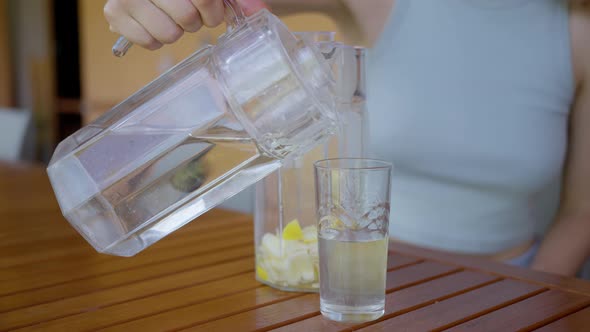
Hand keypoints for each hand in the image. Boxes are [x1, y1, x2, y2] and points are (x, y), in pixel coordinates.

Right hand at [104, 0, 267, 49]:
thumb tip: (256, 13)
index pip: (205, 0)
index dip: (213, 9)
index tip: (212, 8)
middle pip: (188, 18)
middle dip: (196, 21)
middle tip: (190, 14)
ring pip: (169, 35)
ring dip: (177, 31)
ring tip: (171, 17)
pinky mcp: (114, 14)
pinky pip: (150, 42)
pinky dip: (156, 38)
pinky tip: (154, 22)